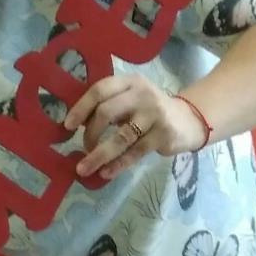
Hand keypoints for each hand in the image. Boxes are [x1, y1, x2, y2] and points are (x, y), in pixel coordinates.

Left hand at [66, 77, 208, 181]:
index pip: (100, 89)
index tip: (68, 125)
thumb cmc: (149, 111)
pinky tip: (105, 173)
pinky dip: (118, 165)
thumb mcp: (130, 99)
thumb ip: (107, 106)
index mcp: (129, 82)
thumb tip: (75, 124)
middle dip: (89, 134)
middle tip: (82, 148)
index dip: (81, 107)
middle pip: (106, 112)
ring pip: (120, 137)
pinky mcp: (163, 135)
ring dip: (99, 155)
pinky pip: (135, 152)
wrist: (188, 120)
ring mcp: (154, 115)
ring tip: (84, 169)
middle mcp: (142, 95)